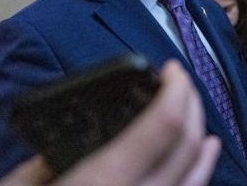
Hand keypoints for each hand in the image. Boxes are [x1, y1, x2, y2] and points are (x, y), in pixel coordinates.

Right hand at [0, 60, 220, 185]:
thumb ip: (45, 164)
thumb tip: (64, 144)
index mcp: (99, 185)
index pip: (162, 126)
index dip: (176, 91)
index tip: (171, 71)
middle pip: (186, 148)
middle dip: (191, 108)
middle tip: (180, 87)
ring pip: (195, 183)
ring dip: (202, 144)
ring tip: (199, 119)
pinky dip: (197, 180)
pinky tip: (198, 167)